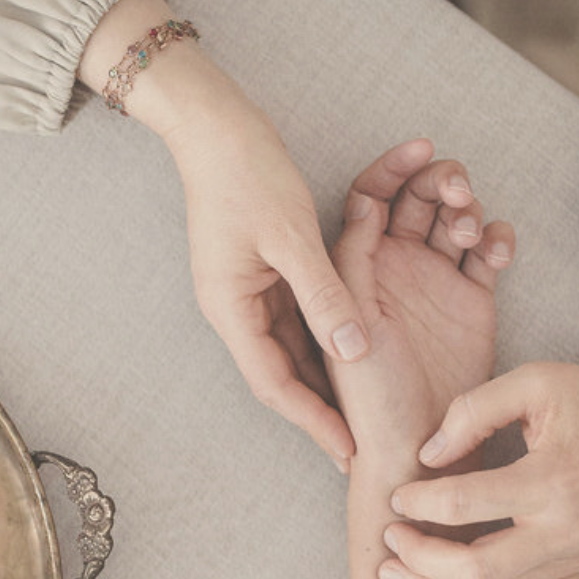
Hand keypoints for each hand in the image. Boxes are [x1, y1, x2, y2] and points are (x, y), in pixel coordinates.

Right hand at [79, 0, 379, 464]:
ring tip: (363, 412)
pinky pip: (295, 318)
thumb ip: (323, 294)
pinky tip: (354, 353)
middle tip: (362, 446)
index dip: (314, 422)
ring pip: (290, 349)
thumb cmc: (247, 173)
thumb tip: (354, 350)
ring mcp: (245, 292)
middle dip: (321, 411)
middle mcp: (234, 309)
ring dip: (324, 378)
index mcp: (231, 308)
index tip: (349, 452)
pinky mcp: (259, 272)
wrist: (215, 127)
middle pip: (282, 375)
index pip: (276, 384)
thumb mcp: (290, 236)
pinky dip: (324, 337)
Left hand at [326, 144, 513, 473]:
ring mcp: (436, 280)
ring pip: (454, 219)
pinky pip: (487, 251)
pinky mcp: (473, 299)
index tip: (422, 151)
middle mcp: (395, 266)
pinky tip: (495, 252)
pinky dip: (495, 239)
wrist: (418, 447)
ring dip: (467, 208)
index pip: (372, 196)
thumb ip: (354, 260)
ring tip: (470, 230)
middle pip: (418, 199)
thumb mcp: (353, 321)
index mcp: (357, 264)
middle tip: (457, 190)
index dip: (395, 168)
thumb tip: (365, 202)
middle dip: (439, 182)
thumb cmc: (371, 394)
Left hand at [380, 342, 578, 578]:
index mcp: (549, 480)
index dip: (418, 503)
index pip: (463, 504)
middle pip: (479, 570)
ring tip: (400, 577)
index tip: (394, 496)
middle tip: (387, 539)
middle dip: (421, 561)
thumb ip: (472, 411)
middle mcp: (566, 529)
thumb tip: (426, 457)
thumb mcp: (531, 382)